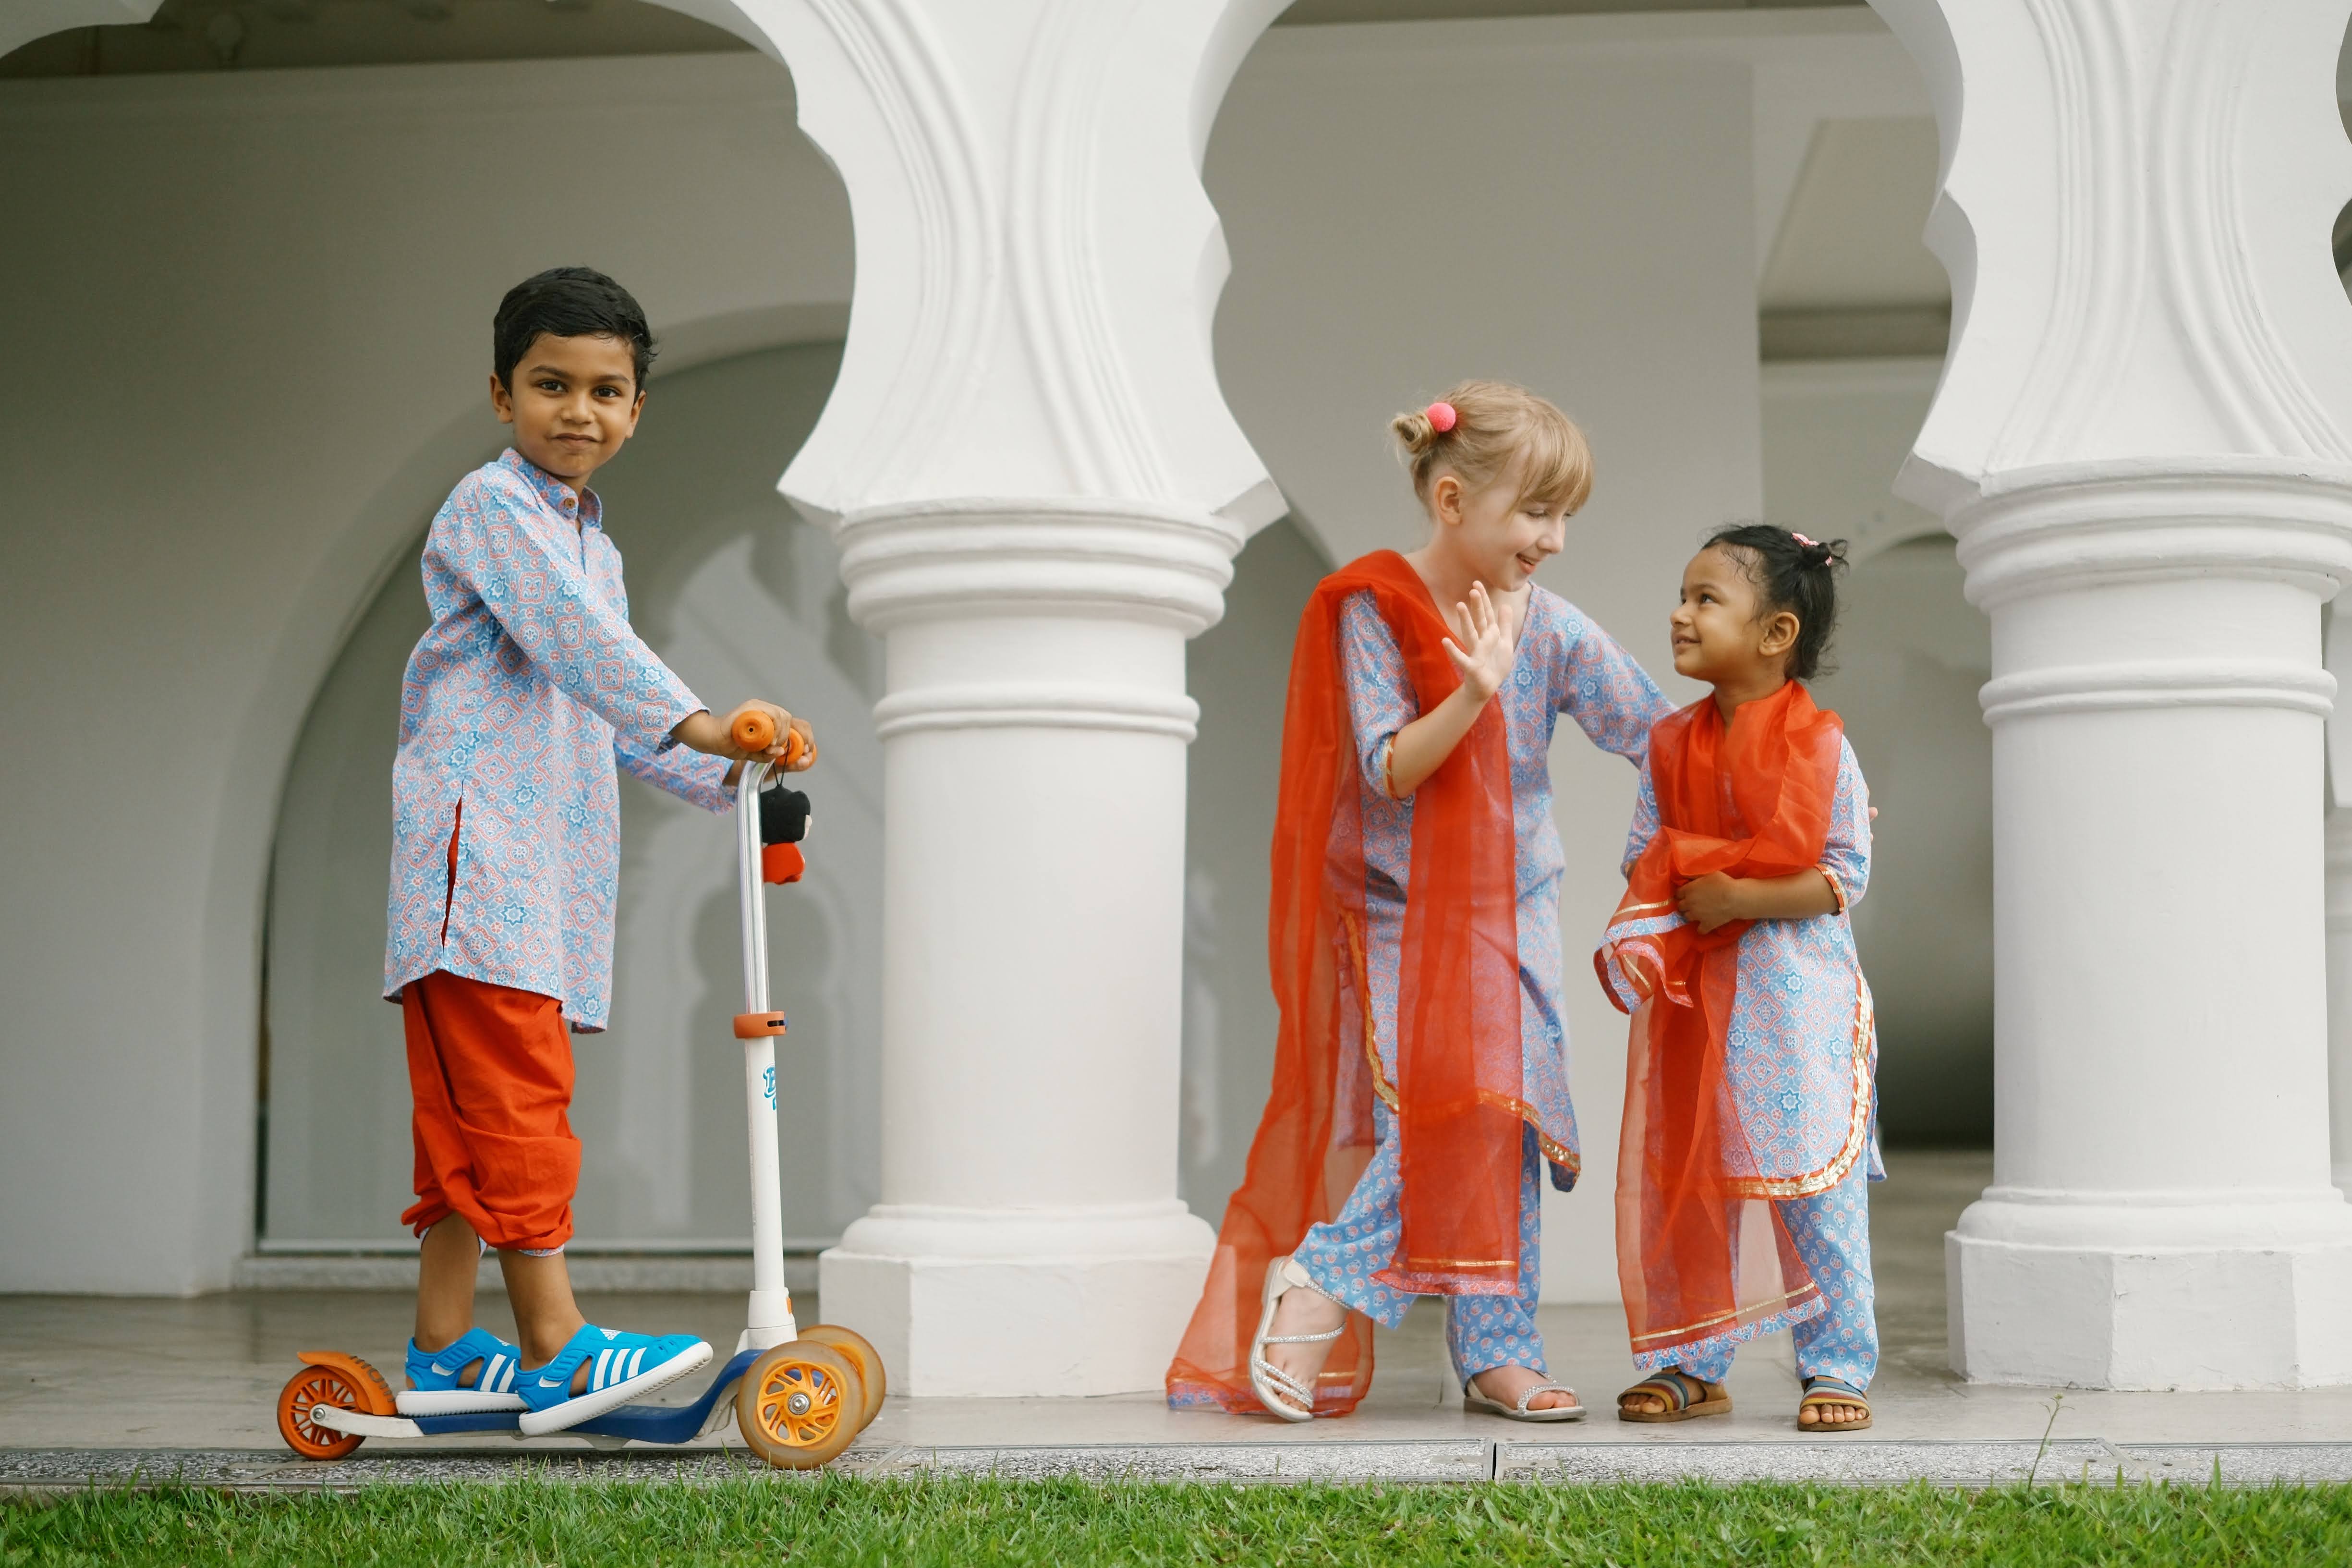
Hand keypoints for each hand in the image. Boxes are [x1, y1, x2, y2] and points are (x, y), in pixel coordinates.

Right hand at [674, 703, 817, 770]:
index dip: (805, 736)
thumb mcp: (756, 754)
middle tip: (787, 749)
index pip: (794, 723)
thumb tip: (781, 753)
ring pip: (782, 715)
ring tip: (774, 745)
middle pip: (790, 718)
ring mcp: (758, 707)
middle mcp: (766, 710)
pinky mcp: (751, 707)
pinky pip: (771, 714)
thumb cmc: (733, 745)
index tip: (808, 750)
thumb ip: (769, 755)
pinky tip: (770, 740)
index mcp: (770, 720)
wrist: (713, 739)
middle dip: (795, 736)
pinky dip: (774, 728)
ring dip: (782, 733)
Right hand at [1441, 581, 1512, 702]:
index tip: (1477, 583)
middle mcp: (1481, 641)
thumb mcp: (1505, 643)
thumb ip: (1504, 625)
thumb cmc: (1494, 665)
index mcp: (1490, 635)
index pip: (1487, 614)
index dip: (1484, 600)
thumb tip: (1504, 605)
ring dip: (1465, 621)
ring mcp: (1475, 653)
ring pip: (1470, 634)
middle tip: (1473, 589)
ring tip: (1460, 606)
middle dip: (1477, 606)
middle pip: (1480, 621)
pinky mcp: (1471, 666)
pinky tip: (1445, 641)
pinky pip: (1461, 658)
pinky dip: (1453, 651)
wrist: (1486, 687)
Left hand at [1674, 872, 1747, 933]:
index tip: (1687, 893)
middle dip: (1684, 905)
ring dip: (1690, 915)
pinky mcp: (1706, 925)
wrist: (1735, 898)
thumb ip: (1695, 877)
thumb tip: (1687, 878)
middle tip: (1692, 903)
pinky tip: (1705, 924)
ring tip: (1698, 913)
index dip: (1682, 893)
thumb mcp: (1707, 874)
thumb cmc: (1723, 882)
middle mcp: (1689, 904)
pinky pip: (1699, 930)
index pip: (1677, 893)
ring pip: (1686, 917)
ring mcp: (1697, 916)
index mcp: (1688, 890)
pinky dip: (1702, 928)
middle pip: (1680, 906)